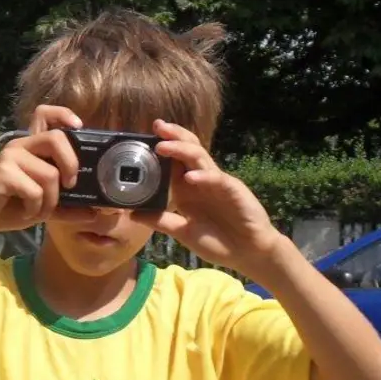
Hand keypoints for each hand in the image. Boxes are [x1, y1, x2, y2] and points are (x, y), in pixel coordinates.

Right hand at [0, 104, 91, 238]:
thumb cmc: (8, 207)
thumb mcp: (42, 206)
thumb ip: (66, 207)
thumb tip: (95, 212)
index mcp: (30, 147)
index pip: (44, 114)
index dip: (64, 114)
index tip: (79, 127)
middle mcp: (21, 146)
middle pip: (56, 138)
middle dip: (70, 164)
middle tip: (69, 185)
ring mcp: (11, 157)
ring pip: (50, 174)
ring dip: (50, 201)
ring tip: (37, 210)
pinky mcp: (3, 173)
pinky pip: (35, 190)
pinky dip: (35, 208)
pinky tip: (25, 212)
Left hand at [135, 120, 290, 281]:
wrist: (248, 253)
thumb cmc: (219, 242)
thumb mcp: (184, 232)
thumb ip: (161, 221)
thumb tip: (133, 213)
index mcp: (188, 189)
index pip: (173, 161)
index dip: (160, 147)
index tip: (142, 138)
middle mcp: (201, 181)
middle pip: (187, 150)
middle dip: (173, 136)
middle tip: (156, 126)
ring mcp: (217, 183)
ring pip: (200, 157)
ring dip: (182, 149)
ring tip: (164, 146)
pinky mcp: (233, 190)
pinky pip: (217, 179)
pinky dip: (204, 176)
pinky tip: (191, 178)